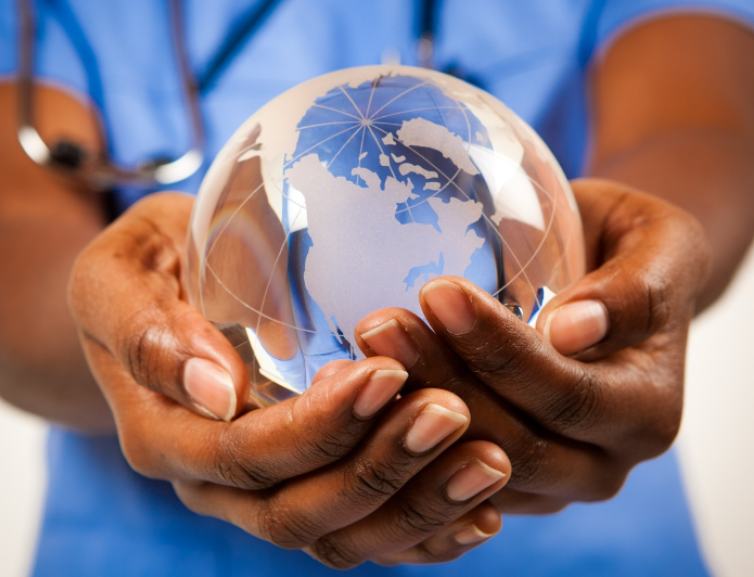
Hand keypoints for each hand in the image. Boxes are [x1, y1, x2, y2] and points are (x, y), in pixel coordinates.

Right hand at [68, 192, 510, 567]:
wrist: (157, 300)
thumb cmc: (145, 269)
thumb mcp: (119, 275)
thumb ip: (147, 330)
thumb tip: (214, 390)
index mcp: (166, 435)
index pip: (246, 456)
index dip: (320, 427)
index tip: (389, 373)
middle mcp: (214, 484)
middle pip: (300, 510)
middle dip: (382, 468)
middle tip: (454, 412)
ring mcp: (263, 495)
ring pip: (342, 536)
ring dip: (420, 505)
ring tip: (492, 460)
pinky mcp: (306, 488)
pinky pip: (366, 534)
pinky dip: (425, 530)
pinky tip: (483, 506)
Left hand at [355, 179, 709, 513]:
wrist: (615, 292)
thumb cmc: (631, 251)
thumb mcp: (657, 245)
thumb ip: (630, 291)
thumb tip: (571, 331)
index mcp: (646, 412)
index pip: (566, 394)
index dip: (498, 349)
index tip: (437, 292)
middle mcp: (603, 462)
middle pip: (513, 441)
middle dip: (440, 381)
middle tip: (378, 324)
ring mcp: (552, 481)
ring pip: (472, 465)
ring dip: (409, 411)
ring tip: (360, 353)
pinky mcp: (507, 483)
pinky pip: (449, 476)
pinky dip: (402, 439)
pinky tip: (356, 392)